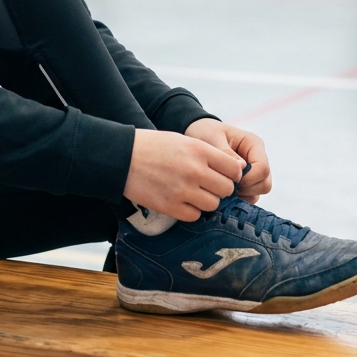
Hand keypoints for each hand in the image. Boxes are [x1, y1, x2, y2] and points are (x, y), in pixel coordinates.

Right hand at [124, 129, 243, 221]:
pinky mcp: (170, 206)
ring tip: (192, 192)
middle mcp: (195, 171)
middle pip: (226, 189)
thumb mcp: (184, 141)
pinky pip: (194, 216)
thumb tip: (232, 171)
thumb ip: (208, 155)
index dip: (231, 174)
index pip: (234, 170)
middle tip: (207, 185)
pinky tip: (180, 200)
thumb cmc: (153, 147)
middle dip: (219, 189)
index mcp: (200, 150)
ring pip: (213, 205)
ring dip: (206, 200)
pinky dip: (190, 210)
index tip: (224, 175)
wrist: (122, 157)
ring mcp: (183, 190)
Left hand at [184, 119, 272, 203]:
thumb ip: (226, 153)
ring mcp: (254, 171)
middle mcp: (258, 159)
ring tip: (223, 188)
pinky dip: (239, 198)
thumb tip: (241, 168)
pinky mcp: (247, 181)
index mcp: (254, 144)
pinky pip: (250, 196)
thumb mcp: (212, 138)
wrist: (197, 134)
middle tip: (226, 186)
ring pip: (259, 191)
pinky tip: (223, 191)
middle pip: (265, 183)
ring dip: (243, 194)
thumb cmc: (205, 132)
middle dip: (247, 189)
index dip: (248, 179)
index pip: (262, 168)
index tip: (229, 179)